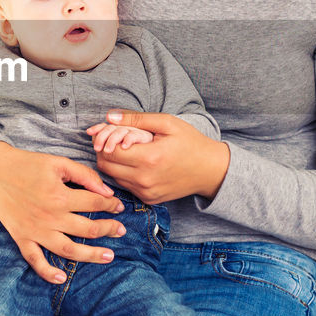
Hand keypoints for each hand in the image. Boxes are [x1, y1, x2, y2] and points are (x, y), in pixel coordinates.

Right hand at [0, 142, 126, 284]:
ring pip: (68, 250)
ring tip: (109, 256)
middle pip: (87, 229)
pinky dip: (47, 272)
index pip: (94, 203)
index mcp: (60, 195)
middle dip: (108, 229)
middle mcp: (50, 217)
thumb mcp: (58, 162)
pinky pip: (35, 261)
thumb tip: (107, 192)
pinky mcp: (22, 238)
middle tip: (121, 230)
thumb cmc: (27, 164)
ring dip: (91, 255)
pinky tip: (62, 278)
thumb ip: (85, 175)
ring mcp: (35, 231)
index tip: (118, 205)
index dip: (111, 204)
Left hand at [94, 109, 229, 204]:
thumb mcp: (167, 123)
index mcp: (149, 158)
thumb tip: (108, 117)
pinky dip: (124, 175)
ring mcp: (146, 192)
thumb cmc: (190, 142)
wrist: (210, 170)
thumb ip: (136, 119)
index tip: (112, 132)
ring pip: (112, 177)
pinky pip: (125, 186)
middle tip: (116, 141)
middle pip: (105, 166)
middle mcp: (144, 179)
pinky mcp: (149, 199)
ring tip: (128, 151)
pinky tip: (136, 164)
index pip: (109, 150)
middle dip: (105, 151)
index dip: (105, 139)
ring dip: (113, 163)